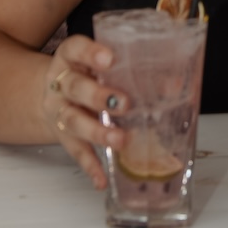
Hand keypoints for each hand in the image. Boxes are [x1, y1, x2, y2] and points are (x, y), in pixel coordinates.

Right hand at [43, 35, 126, 189]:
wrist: (52, 93)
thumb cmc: (88, 75)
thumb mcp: (102, 65)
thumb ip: (132, 69)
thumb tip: (175, 84)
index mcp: (71, 57)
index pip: (76, 48)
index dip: (91, 53)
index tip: (111, 58)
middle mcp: (61, 83)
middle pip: (74, 87)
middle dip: (98, 96)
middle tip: (124, 103)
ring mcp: (59, 110)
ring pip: (72, 120)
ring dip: (97, 132)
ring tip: (120, 140)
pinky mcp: (63, 137)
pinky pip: (76, 152)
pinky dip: (90, 166)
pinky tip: (102, 179)